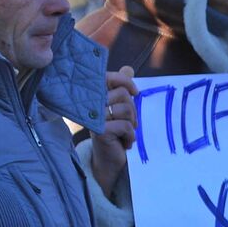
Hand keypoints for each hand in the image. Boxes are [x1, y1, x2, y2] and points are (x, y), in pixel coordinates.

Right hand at [91, 66, 137, 196]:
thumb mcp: (120, 108)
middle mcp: (91, 103)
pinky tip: (125, 143)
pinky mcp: (99, 131)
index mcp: (96, 95)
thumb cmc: (115, 131)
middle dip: (132, 111)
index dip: (126, 82)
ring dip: (132, 124)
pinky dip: (130, 136)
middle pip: (123, 95)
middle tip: (127, 123)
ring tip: (125, 133)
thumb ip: (122, 88)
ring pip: (126, 110)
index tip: (135, 92)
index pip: (110, 78)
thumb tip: (128, 68)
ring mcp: (94, 117)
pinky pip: (125, 126)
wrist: (109, 158)